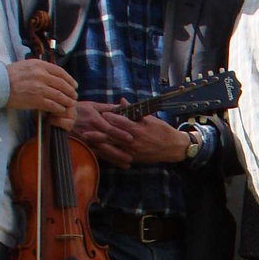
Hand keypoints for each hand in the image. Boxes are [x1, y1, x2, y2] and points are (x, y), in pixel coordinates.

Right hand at [6, 59, 77, 128]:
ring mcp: (40, 88)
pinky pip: (53, 105)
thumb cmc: (9, 75)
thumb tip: (50, 72)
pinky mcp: (36, 100)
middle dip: (71, 91)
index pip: (60, 72)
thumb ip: (39, 67)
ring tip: (70, 104)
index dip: (69, 79)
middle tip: (74, 96)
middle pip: (63, 84)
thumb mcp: (26, 65)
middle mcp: (42, 75)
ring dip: (67, 101)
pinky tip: (60, 109)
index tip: (74, 84)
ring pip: (60, 95)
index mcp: (40, 65)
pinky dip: (59, 108)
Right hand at [68, 101, 138, 167]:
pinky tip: (116, 164)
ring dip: (116, 158)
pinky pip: (97, 155)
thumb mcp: (93, 105)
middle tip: (134, 155)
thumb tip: (123, 106)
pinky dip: (107, 160)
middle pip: (107, 143)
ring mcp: (87, 141)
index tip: (131, 138)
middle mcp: (91, 132)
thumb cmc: (78, 110)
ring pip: (103, 152)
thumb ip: (108, 107)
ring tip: (127, 164)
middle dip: (120, 150)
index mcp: (95, 120)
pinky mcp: (84, 147)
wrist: (60, 118)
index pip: (109, 128)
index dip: (120, 133)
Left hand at [71, 104, 191, 167]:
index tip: (101, 113)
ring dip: (100, 145)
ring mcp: (133, 151)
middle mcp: (134, 141)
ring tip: (88, 142)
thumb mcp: (151, 118)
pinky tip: (99, 152)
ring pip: (113, 148)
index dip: (111, 118)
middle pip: (114, 137)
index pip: (122, 122)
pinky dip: (108, 155)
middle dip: (99, 134)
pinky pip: (118, 157)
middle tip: (85, 132)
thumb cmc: (162, 131)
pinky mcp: (134, 158)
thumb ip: (134, 111)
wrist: (173, 148)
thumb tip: (122, 101)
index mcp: (139, 129)